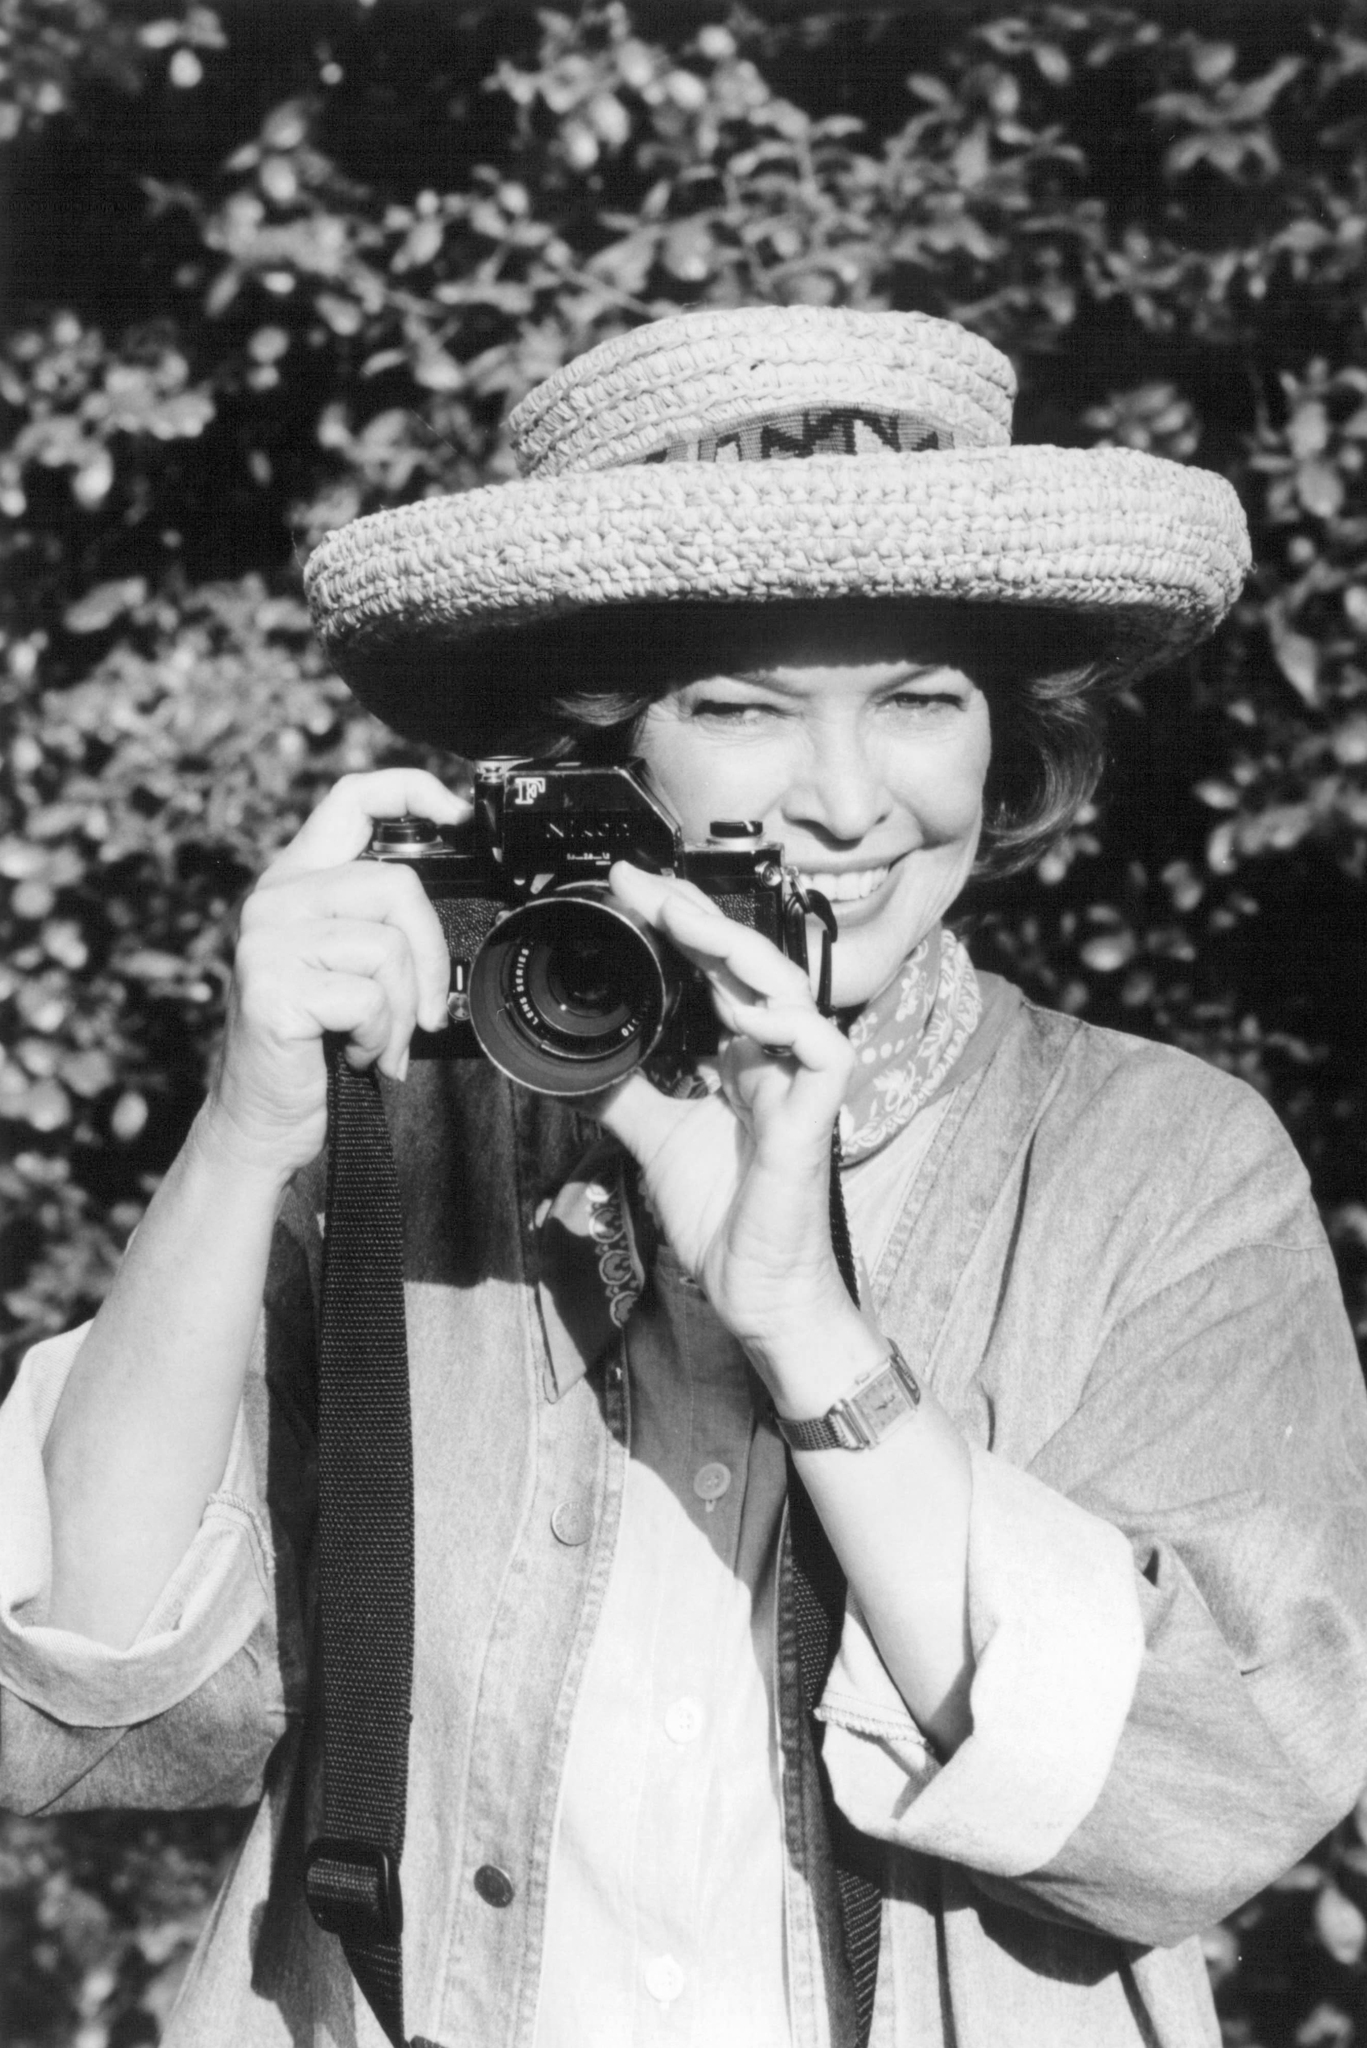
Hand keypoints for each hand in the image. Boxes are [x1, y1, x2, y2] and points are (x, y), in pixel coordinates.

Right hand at [202, 769, 467, 1184]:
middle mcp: (275, 899)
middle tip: (423, 1011)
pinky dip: (380, 1036)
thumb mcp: (346, 967)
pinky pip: (370, 997)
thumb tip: (438, 909)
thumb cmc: (315, 1047)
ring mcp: (268, 940)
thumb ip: (376, 923)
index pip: (351, 798)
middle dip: (429, 957)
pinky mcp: (274, 986)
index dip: (410, 789)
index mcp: (296, 881)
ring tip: (376, 1038)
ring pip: (388, 946)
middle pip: (396, 885)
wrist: (263, 1120)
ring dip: (401, 1010)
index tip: (458, 813)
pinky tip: (355, 1053)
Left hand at [589, 863, 863, 1385]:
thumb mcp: (654, 1138)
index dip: (677, 923)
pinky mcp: (817, 1116)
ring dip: (733, 949)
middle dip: (694, 915)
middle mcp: (775, 1056)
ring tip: (681, 918)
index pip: (713, 967)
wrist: (757, 1289)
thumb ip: (622, 1093)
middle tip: (640, 883)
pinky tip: (743, 1009)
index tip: (625, 890)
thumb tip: (569, 1061)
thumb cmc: (725, 1217)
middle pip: (745, 962)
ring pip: (786, 989)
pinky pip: (822, 1049)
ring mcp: (800, 1081)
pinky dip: (785, 1023)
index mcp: (742, 1054)